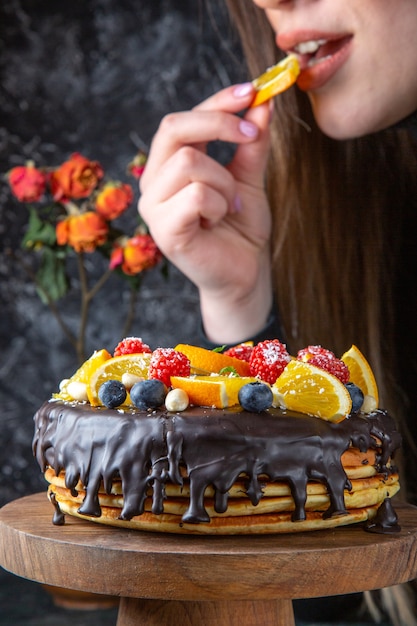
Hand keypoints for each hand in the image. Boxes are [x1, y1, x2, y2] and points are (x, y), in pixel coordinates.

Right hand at [139, 83, 272, 342]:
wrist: (245, 274)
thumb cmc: (241, 228)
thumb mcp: (250, 178)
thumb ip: (251, 144)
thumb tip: (262, 102)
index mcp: (168, 166)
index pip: (182, 120)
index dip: (216, 102)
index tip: (252, 91)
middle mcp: (153, 183)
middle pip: (173, 128)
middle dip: (218, 125)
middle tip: (250, 136)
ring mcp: (154, 208)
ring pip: (190, 163)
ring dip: (224, 181)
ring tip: (231, 204)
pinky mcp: (164, 231)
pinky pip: (195, 195)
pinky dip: (218, 204)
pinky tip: (220, 220)